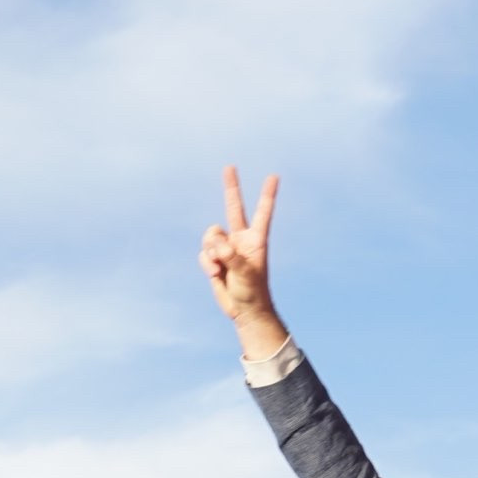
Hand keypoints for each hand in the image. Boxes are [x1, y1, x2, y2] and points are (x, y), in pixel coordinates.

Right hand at [200, 167, 285, 350]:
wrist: (244, 310)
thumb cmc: (253, 292)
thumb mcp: (245, 274)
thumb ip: (230, 255)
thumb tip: (215, 244)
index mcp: (256, 240)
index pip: (263, 213)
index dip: (268, 195)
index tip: (274, 176)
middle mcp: (241, 239)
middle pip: (234, 208)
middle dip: (231, 187)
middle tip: (230, 166)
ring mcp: (226, 248)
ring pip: (210, 235)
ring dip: (212, 251)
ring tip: (222, 268)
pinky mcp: (214, 258)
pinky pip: (203, 252)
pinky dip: (207, 263)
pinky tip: (216, 275)